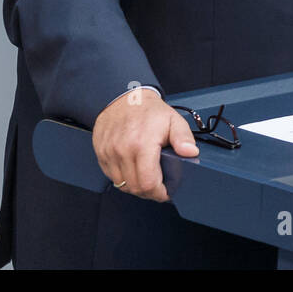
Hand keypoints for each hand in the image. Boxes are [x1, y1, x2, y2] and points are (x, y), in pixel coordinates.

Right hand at [91, 86, 197, 201]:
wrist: (124, 98)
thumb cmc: (149, 110)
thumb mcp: (173, 120)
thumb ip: (183, 137)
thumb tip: (191, 152)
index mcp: (142, 144)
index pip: (148, 183)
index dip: (159, 193)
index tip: (166, 192)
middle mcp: (122, 150)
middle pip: (135, 188)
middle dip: (149, 193)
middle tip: (158, 188)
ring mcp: (109, 153)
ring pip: (122, 185)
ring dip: (135, 187)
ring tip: (146, 180)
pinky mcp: (101, 154)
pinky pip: (111, 176)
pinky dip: (123, 178)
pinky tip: (133, 171)